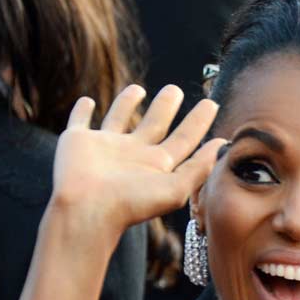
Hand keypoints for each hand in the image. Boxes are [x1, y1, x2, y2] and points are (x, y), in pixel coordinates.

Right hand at [49, 85, 224, 242]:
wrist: (87, 210)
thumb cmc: (132, 204)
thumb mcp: (176, 188)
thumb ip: (199, 167)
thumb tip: (222, 144)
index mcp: (157, 165)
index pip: (184, 139)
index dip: (198, 122)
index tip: (211, 103)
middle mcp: (133, 154)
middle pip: (154, 124)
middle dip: (166, 107)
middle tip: (176, 89)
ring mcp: (105, 147)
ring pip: (118, 118)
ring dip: (127, 104)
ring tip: (138, 89)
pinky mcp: (78, 141)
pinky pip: (80, 121)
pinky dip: (81, 111)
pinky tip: (86, 101)